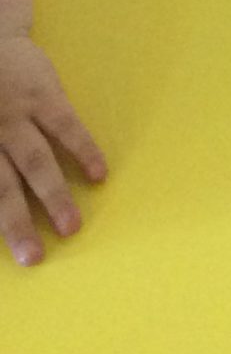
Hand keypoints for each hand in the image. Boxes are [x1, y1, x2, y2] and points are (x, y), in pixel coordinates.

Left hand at [0, 33, 105, 265]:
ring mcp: (16, 114)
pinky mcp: (44, 95)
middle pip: (2, 186)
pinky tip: (98, 174)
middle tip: (34, 258)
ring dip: (53, 196)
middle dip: (17, 224)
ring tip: (72, 227)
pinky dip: (84, 150)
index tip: (10, 252)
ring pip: (35, 162)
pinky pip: (67, 127)